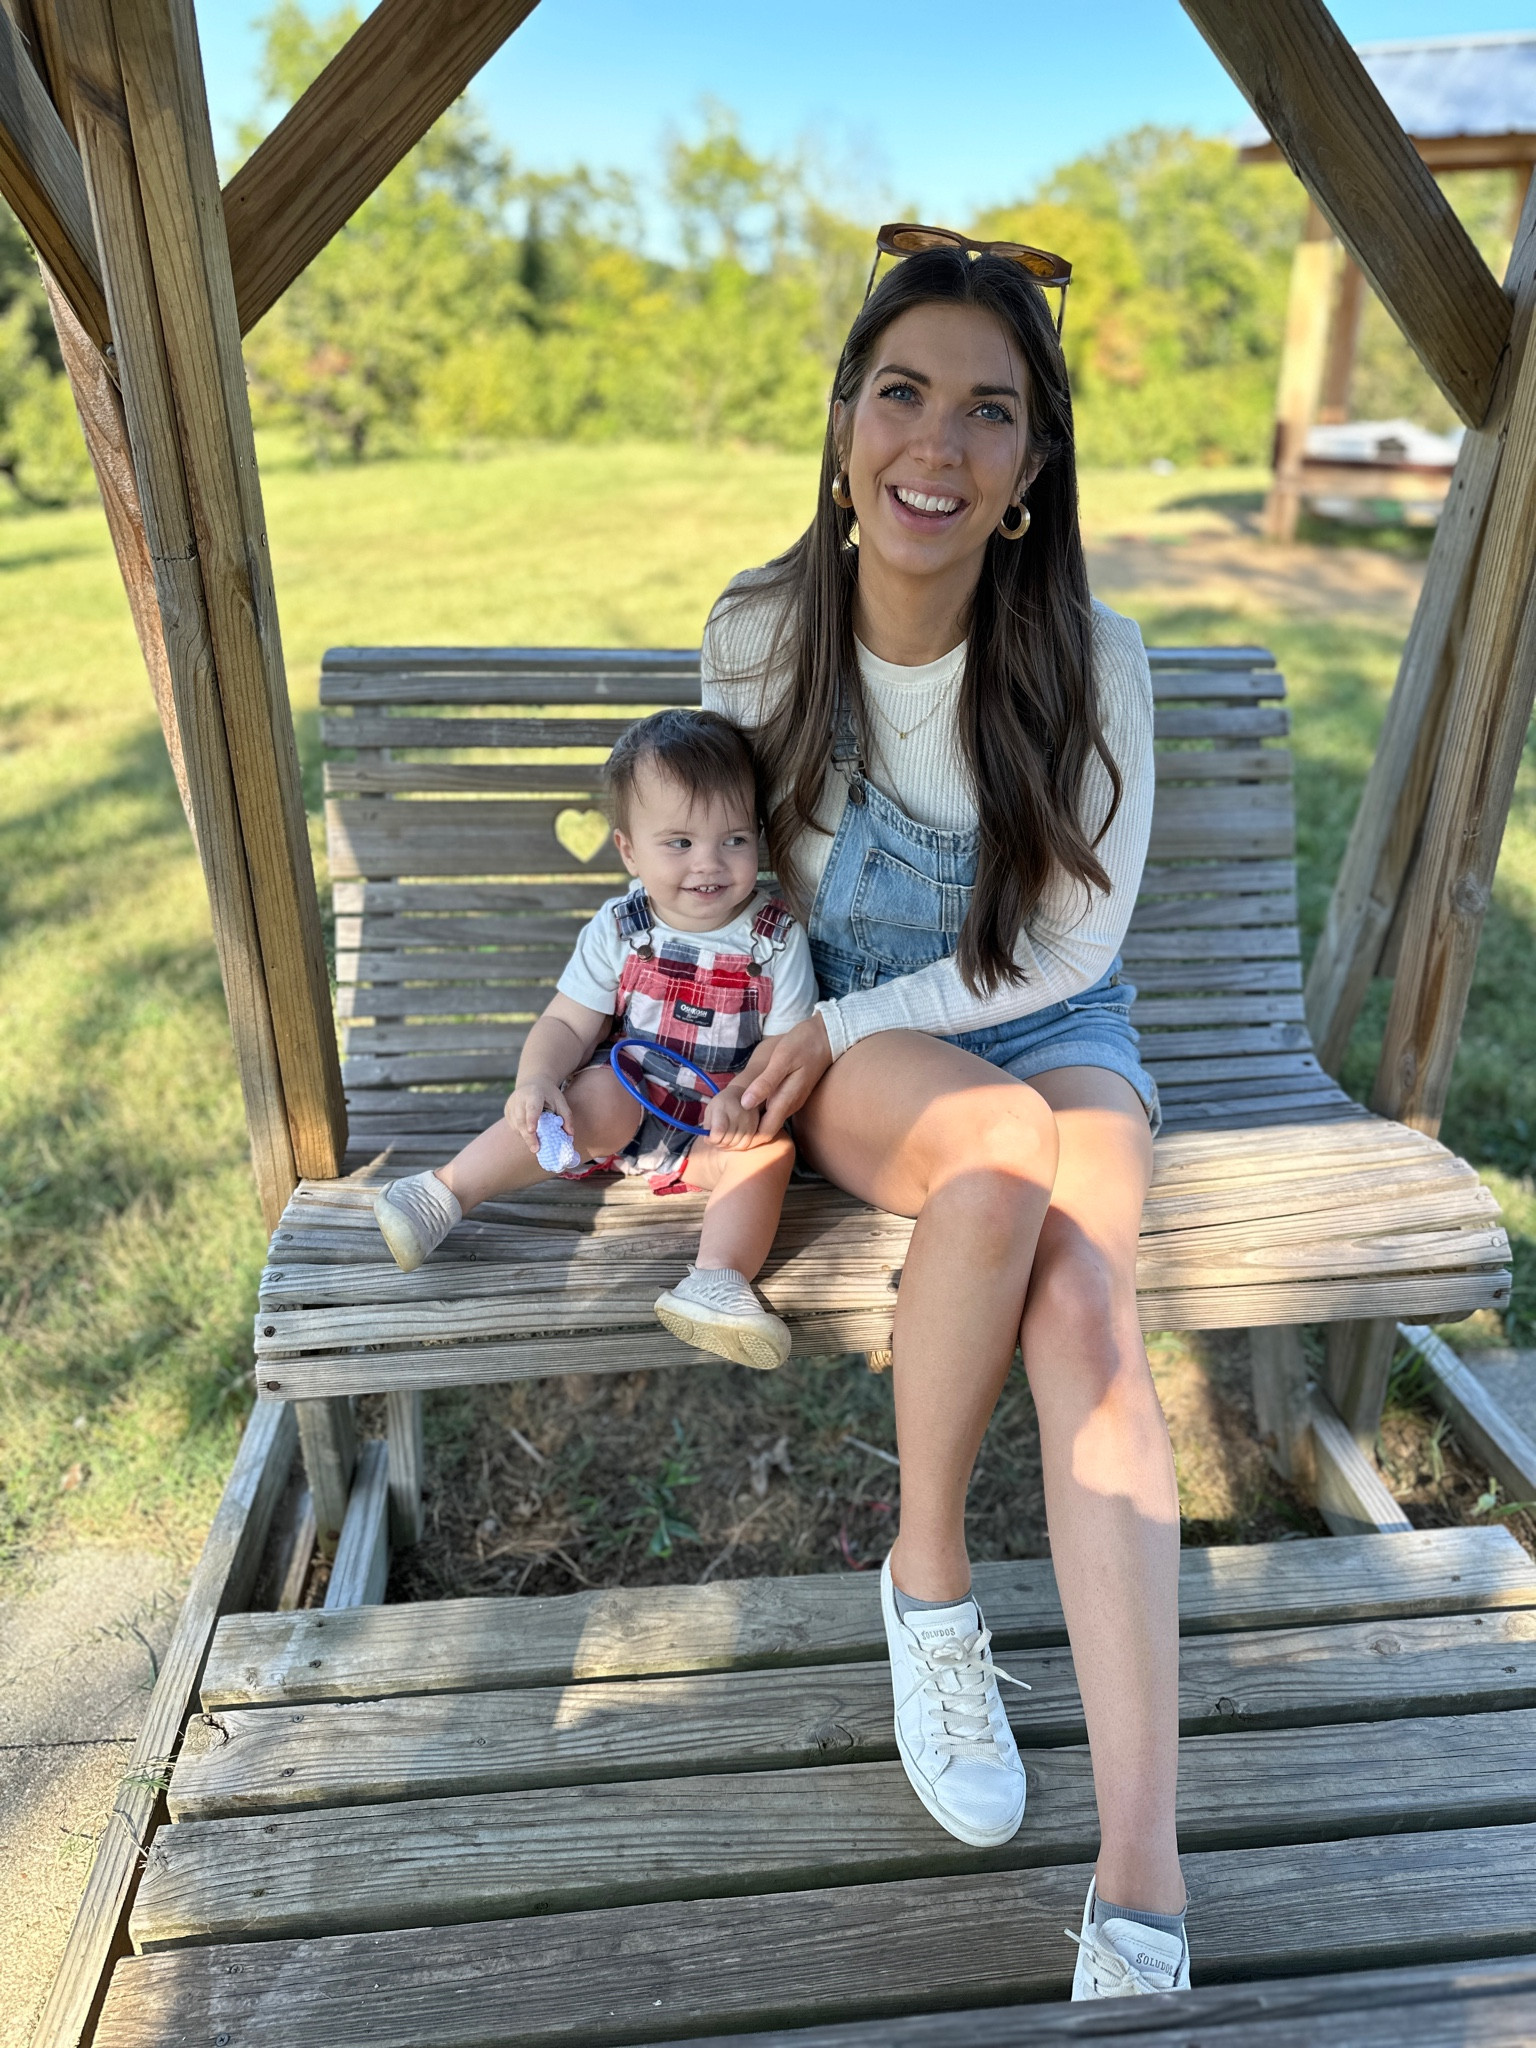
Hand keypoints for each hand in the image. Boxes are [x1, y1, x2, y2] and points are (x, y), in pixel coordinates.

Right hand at [505, 1076, 572, 1158]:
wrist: (533, 1083)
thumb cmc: (549, 1094)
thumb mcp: (560, 1101)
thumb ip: (566, 1116)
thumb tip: (570, 1134)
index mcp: (534, 1093)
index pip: (532, 1107)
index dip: (532, 1119)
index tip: (533, 1131)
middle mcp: (519, 1098)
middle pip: (522, 1120)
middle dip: (529, 1136)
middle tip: (536, 1149)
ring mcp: (511, 1105)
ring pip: (516, 1126)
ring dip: (526, 1136)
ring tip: (536, 1143)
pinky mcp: (507, 1111)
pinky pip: (514, 1127)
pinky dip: (522, 1133)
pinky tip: (530, 1133)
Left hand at [705, 1082, 761, 1151]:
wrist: (741, 1094)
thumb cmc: (722, 1104)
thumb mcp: (710, 1110)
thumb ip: (707, 1126)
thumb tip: (709, 1140)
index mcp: (723, 1109)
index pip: (718, 1132)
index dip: (711, 1139)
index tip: (709, 1137)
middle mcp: (737, 1115)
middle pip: (726, 1141)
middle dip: (718, 1143)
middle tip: (715, 1138)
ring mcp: (748, 1122)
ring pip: (735, 1145)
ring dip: (727, 1145)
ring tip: (723, 1138)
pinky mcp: (754, 1128)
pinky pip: (744, 1145)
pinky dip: (736, 1146)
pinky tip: (732, 1139)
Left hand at [737, 1014, 832, 1136]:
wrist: (826, 1037)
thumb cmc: (803, 1045)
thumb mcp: (782, 1060)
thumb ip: (765, 1083)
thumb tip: (745, 1104)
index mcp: (786, 1100)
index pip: (765, 1133)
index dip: (747, 1136)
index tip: (728, 1129)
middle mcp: (790, 1106)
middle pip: (766, 1129)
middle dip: (747, 1129)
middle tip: (725, 1121)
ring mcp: (793, 1101)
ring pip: (770, 1119)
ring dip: (753, 1119)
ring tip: (732, 1111)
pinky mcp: (793, 1094)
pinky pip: (775, 1108)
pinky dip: (760, 1109)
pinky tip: (749, 1098)